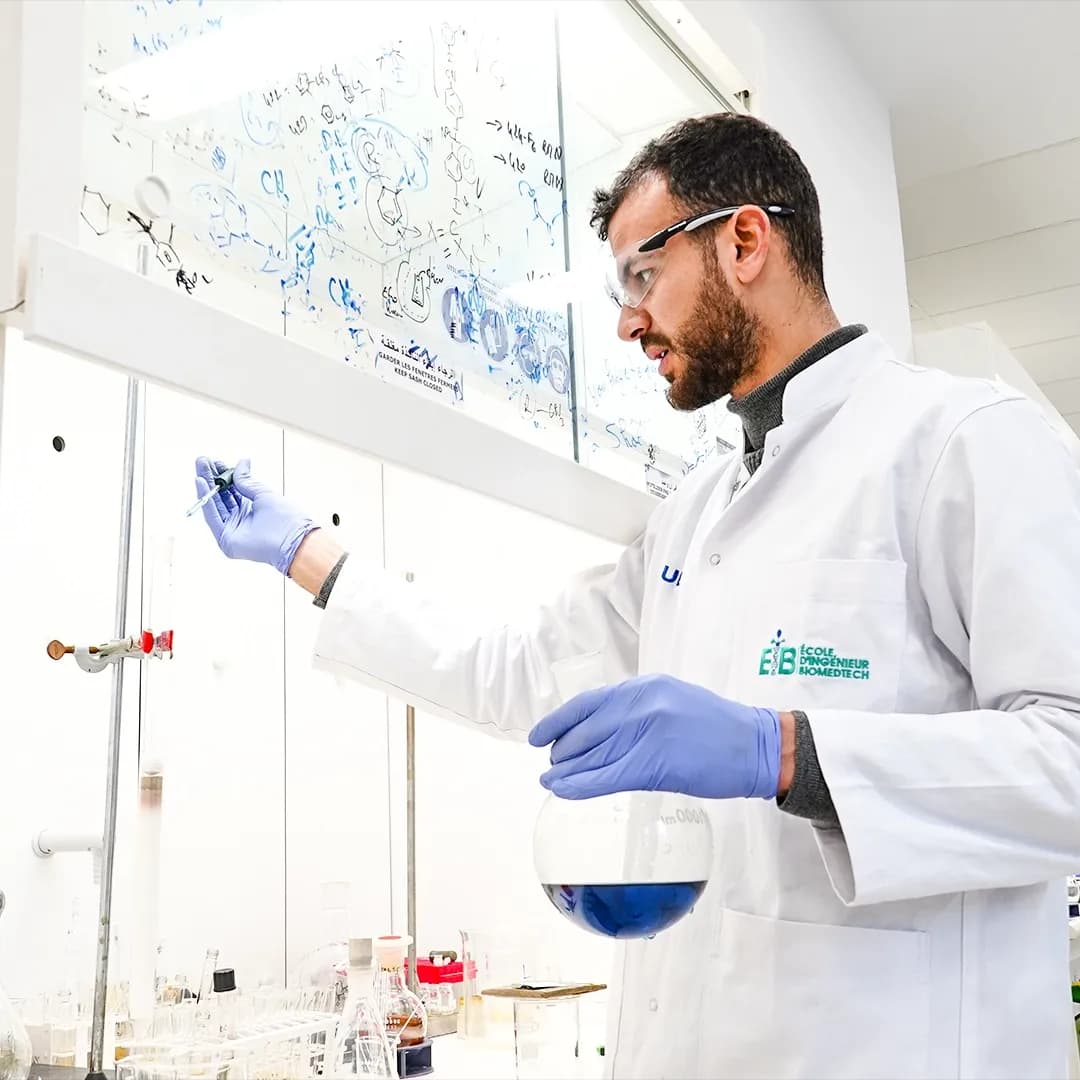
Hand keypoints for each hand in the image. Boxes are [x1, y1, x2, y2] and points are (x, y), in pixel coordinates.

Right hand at [194, 457, 317, 575]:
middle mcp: (241, 519)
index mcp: (252, 509)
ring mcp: (233, 530)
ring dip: (206, 486)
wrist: (293, 539)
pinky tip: (202, 484)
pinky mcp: (226, 540)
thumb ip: (247, 480)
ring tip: (200, 468)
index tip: (214, 461)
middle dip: (210, 478)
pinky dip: (207, 500)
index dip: (222, 475)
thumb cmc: (286, 519)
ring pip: (215, 505)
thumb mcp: (263, 493)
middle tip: (201, 461)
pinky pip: (213, 517)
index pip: (231, 490)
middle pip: (221, 497)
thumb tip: (242, 462)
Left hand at [528, 674, 780, 800]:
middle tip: (550, 764)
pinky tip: (563, 790)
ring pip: (594, 755)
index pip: (589, 702)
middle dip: (563, 749)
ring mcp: (649, 732)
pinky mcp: (657, 763)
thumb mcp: (673, 700)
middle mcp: (642, 704)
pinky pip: (608, 776)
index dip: (559, 720)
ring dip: (566, 770)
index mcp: (645, 687)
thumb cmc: (718, 728)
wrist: (757, 745)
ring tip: (548, 780)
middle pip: (587, 730)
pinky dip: (581, 785)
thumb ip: (637, 710)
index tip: (538, 735)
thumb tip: (600, 729)